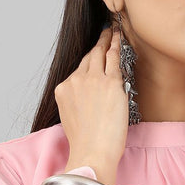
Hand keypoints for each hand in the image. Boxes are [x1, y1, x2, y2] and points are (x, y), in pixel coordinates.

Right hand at [55, 24, 127, 178]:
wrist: (92, 153)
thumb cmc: (87, 144)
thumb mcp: (73, 119)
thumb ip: (79, 103)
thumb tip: (91, 99)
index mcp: (64, 90)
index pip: (78, 70)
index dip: (88, 61)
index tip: (94, 54)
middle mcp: (75, 81)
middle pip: (88, 58)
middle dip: (97, 45)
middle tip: (105, 34)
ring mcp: (92, 80)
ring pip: (100, 54)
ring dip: (107, 41)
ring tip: (114, 32)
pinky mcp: (110, 83)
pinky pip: (114, 58)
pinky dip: (117, 46)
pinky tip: (121, 38)